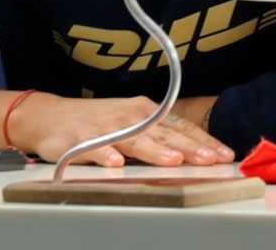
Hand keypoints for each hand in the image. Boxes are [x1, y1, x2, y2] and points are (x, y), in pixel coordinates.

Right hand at [9, 93, 234, 167]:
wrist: (51, 116)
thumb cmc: (98, 121)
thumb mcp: (133, 121)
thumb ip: (159, 134)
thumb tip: (192, 149)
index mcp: (147, 112)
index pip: (181, 127)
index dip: (203, 140)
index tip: (224, 154)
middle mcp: (131, 117)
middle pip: (165, 134)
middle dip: (190, 147)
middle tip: (210, 159)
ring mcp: (108, 127)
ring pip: (136, 140)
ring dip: (156, 151)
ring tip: (174, 161)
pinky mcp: (82, 139)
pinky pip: (97, 148)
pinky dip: (107, 155)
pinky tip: (117, 163)